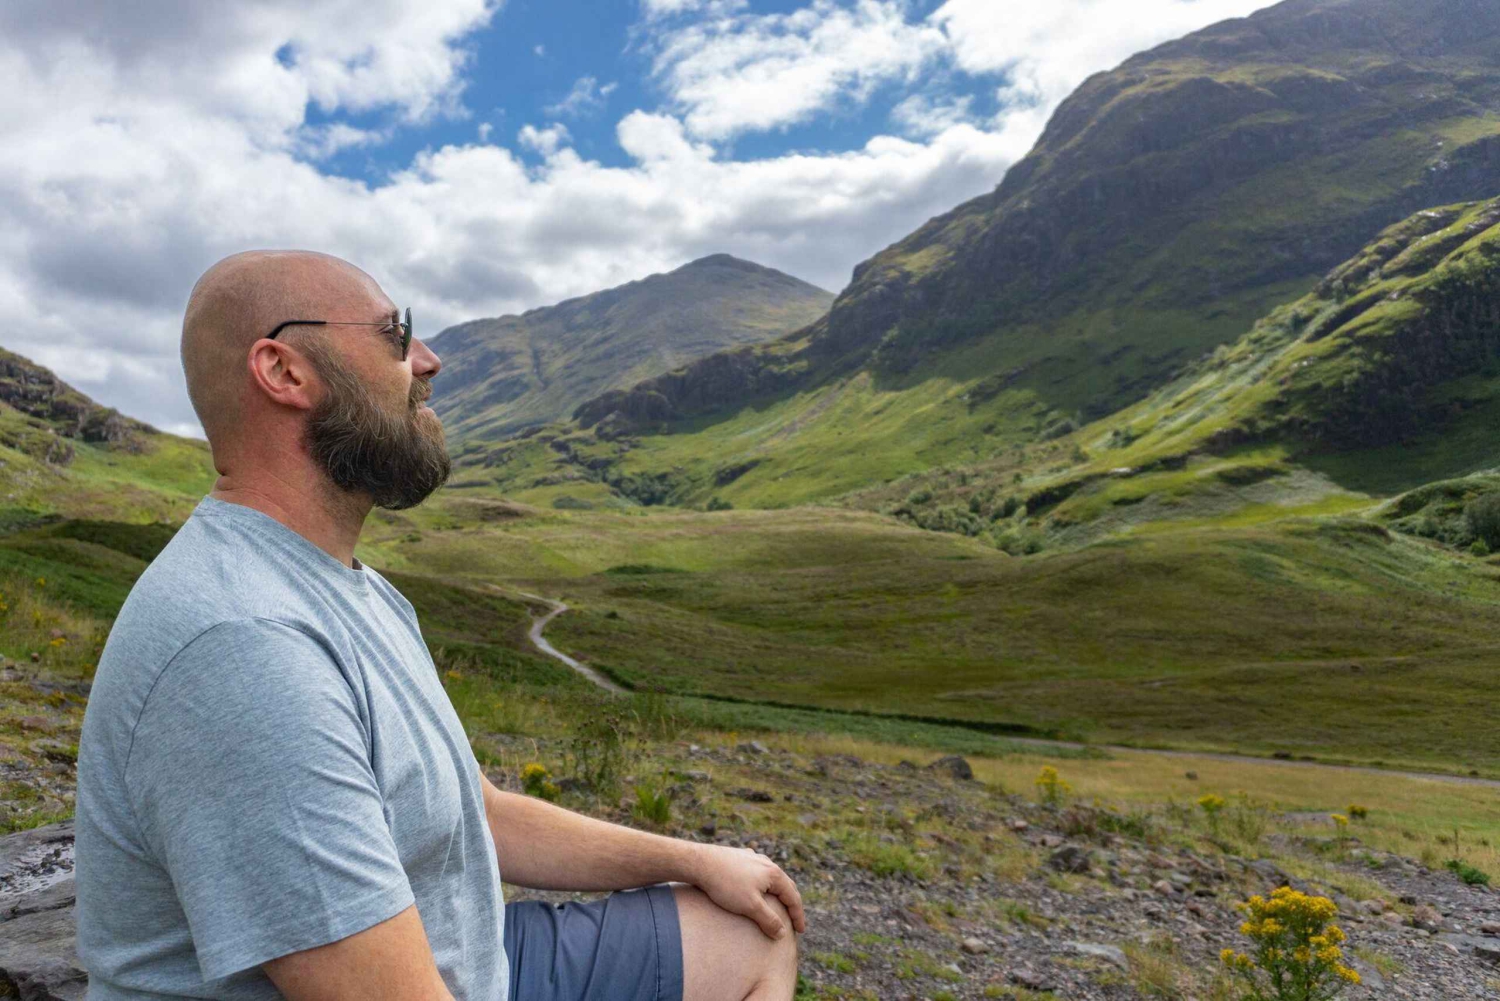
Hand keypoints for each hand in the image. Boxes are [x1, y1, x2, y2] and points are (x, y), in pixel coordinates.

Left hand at [687, 843, 806, 939]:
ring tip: (777, 903)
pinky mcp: (741, 858)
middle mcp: (767, 863)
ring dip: (777, 892)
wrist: (701, 862)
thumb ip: (769, 920)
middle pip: (786, 885)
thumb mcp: (750, 907)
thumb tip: (782, 933)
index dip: (798, 916)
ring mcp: (754, 858)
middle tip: (793, 920)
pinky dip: (763, 884)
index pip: (793, 897)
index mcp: (774, 874)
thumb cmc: (726, 885)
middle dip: (791, 903)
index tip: (800, 931)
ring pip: (771, 878)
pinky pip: (758, 873)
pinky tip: (757, 886)